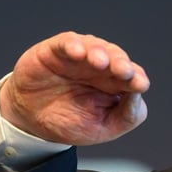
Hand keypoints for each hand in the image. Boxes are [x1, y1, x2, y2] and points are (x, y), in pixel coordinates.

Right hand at [0, 31, 150, 144]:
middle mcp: (99, 67)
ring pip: (94, 46)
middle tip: (125, 72)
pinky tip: (77, 53)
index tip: (140, 85)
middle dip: (121, 63)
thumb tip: (139, 96)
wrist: (31, 120)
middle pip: (116, 57)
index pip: (132, 76)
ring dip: (99, 52)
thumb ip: (126, 116)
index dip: (137, 78)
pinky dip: (72, 45)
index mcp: (114, 85)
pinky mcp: (55, 50)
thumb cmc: (68, 121)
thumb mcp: (101, 129)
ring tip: (100, 62)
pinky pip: (66, 42)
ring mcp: (78, 57)